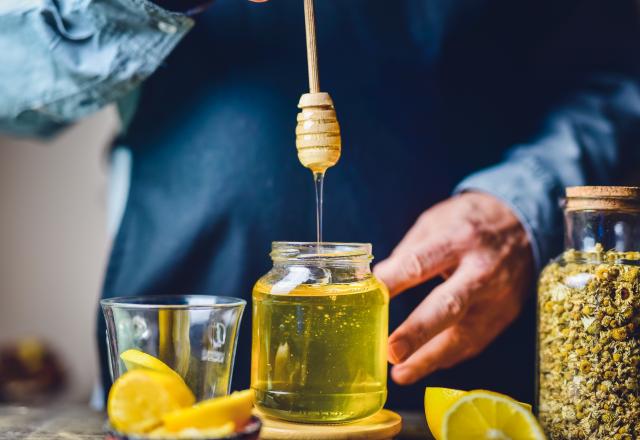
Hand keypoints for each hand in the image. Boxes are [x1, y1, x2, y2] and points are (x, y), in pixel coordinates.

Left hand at [374, 192, 533, 384]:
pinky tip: (424, 364)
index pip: (422, 263)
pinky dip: (447, 356)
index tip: (370, 294)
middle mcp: (481, 271)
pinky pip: (474, 343)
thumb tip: (378, 280)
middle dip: (419, 331)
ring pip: (464, 335)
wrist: (523, 225)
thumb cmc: (469, 222)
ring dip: (430, 358)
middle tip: (393, 351)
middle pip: (449, 305)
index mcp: (460, 239)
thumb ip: (408, 251)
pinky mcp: (503, 317)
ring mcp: (497, 298)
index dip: (395, 280)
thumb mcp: (436, 221)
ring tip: (401, 373)